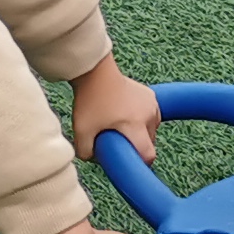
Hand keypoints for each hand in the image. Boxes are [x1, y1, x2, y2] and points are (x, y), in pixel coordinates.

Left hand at [69, 55, 159, 169]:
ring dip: (141, 133)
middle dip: (137, 146)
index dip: (140, 163)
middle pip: (150, 142)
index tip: (129, 162)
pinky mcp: (151, 95)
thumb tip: (95, 161)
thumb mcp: (82, 129)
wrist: (94, 70)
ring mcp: (152, 104)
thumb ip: (86, 152)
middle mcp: (149, 115)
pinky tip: (128, 117)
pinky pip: (152, 116)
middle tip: (118, 142)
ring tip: (122, 128)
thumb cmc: (89, 99)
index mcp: (135, 125)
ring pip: (152, 130)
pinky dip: (143, 120)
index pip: (148, 154)